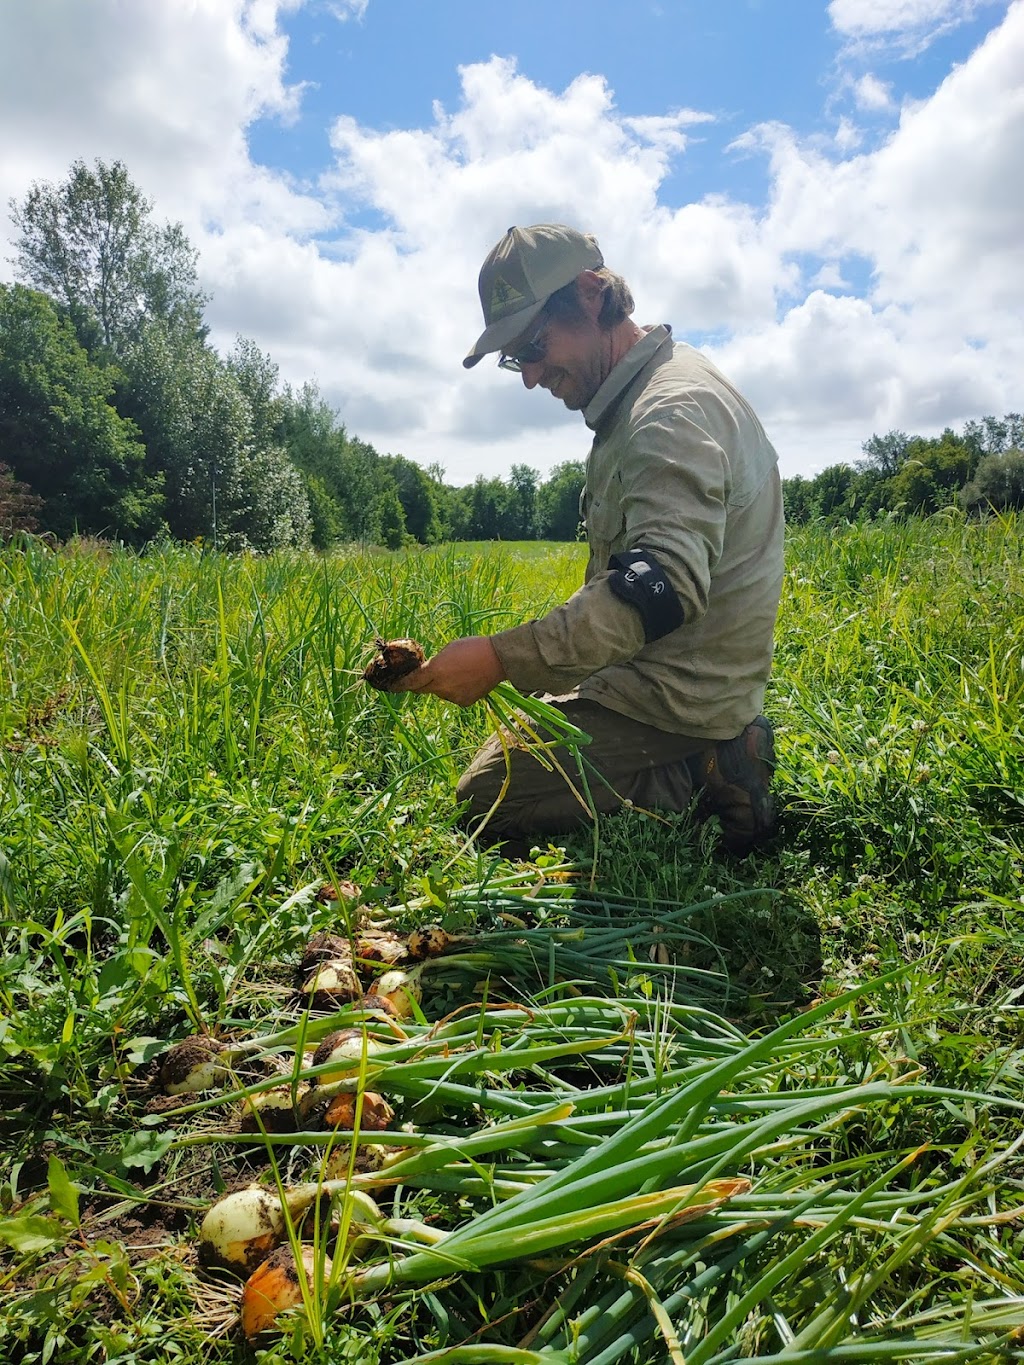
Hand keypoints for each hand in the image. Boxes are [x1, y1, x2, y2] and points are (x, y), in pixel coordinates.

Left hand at [388, 636, 505, 706]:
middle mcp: (441, 687)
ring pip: (439, 693)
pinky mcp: (464, 703)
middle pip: (421, 690)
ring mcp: (452, 697)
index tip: (391, 687)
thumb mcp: (447, 650)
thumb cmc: (472, 647)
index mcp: (434, 671)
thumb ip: (434, 663)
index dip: (399, 685)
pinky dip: (455, 690)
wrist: (498, 659)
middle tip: (422, 676)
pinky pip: (452, 697)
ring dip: (441, 685)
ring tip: (457, 672)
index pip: (410, 682)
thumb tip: (428, 671)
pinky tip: (466, 680)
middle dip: (419, 684)